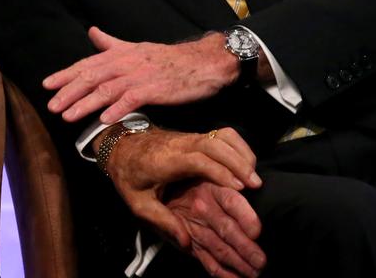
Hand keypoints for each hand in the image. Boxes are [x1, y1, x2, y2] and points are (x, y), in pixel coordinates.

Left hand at [45, 27, 236, 122]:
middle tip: (51, 106)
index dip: (65, 74)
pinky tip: (103, 119)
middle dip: (68, 92)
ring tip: (68, 116)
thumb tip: (92, 32)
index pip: (86, 63)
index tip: (46, 85)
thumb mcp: (136, 47)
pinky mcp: (155, 89)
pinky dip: (116, 109)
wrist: (203, 61)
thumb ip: (111, 44)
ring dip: (85, 103)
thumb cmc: (169, 59)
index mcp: (120, 53)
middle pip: (91, 76)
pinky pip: (132, 99)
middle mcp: (126, 62)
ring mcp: (140, 75)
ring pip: (106, 89)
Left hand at [99, 127, 262, 272]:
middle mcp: (179, 145)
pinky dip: (237, 144)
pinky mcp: (195, 136)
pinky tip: (245, 162)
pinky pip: (221, 134)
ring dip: (240, 152)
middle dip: (237, 162)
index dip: (219, 171)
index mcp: (164, 160)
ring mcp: (188, 137)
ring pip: (220, 136)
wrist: (120, 146)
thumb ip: (161, 221)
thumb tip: (185, 242)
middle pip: (214, 144)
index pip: (197, 160)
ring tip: (253, 174)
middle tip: (255, 183)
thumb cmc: (129, 175)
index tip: (237, 187)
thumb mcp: (138, 203)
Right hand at [166, 181, 265, 277]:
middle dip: (246, 249)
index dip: (246, 218)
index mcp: (212, 189)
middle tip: (261, 261)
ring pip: (219, 249)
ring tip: (255, 273)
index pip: (232, 202)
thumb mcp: (210, 176)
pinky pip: (207, 262)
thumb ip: (232, 190)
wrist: (160, 190)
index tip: (257, 232)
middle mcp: (203, 209)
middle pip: (228, 230)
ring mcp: (195, 228)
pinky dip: (223, 273)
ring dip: (239, 263)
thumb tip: (258, 202)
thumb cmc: (195, 183)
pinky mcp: (190, 244)